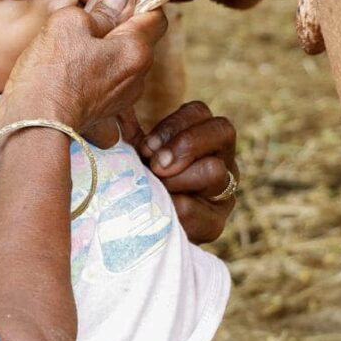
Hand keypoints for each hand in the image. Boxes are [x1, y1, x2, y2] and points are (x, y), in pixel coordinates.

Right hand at [63, 0, 144, 145]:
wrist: (31, 126)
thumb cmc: (50, 74)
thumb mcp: (70, 24)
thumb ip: (101, 8)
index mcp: (136, 51)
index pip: (154, 14)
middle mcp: (136, 77)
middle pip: (133, 35)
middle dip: (110, 15)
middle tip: (80, 2)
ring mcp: (120, 97)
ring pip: (117, 57)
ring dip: (98, 40)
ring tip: (67, 30)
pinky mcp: (101, 111)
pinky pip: (102, 78)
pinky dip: (90, 65)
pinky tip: (67, 60)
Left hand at [137, 101, 237, 243]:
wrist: (145, 231)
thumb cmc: (143, 182)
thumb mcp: (139, 154)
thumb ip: (132, 133)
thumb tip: (116, 110)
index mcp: (203, 136)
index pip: (199, 112)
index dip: (173, 126)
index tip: (146, 147)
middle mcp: (223, 159)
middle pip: (222, 131)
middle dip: (184, 146)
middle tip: (156, 165)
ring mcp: (224, 191)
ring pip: (215, 170)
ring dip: (178, 178)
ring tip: (157, 188)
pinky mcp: (215, 222)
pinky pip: (197, 209)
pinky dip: (172, 208)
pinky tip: (158, 210)